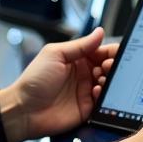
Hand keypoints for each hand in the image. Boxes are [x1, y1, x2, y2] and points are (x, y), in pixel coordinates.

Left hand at [0, 28, 118, 141]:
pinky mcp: (87, 108)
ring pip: (108, 83)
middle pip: (108, 67)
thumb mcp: (56, 54)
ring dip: (109, 79)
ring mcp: (85, 91)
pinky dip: (104, 95)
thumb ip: (80, 45)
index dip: (111, 51)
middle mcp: (83, 74)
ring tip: (101, 77)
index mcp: (76, 58)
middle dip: (113, 65)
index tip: (118, 52)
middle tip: (107, 66)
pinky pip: (103, 101)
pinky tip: (96, 91)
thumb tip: (99, 32)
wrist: (24, 110)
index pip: (100, 51)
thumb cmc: (34, 80)